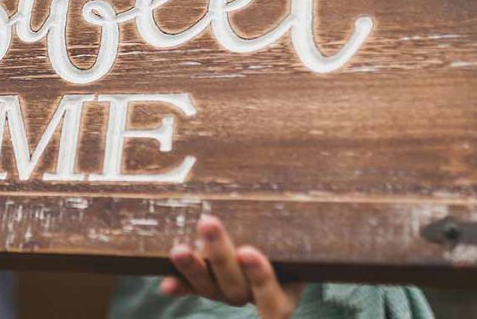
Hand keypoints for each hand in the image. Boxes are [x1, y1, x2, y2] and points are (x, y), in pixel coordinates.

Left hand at [162, 214, 303, 318]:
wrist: (282, 242)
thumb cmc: (294, 233)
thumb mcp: (299, 231)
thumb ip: (299, 216)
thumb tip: (309, 177)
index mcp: (284, 291)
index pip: (274, 299)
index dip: (261, 277)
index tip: (248, 251)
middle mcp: (253, 295)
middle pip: (235, 286)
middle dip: (220, 256)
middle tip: (208, 223)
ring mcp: (228, 292)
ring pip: (209, 287)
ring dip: (193, 268)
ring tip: (179, 249)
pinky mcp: (207, 286)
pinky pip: (191, 288)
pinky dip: (179, 283)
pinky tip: (167, 282)